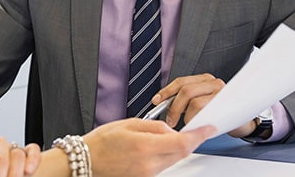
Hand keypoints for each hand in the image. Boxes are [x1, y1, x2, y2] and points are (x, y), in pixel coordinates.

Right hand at [82, 118, 215, 176]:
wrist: (85, 162)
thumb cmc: (101, 143)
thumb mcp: (128, 124)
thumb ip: (154, 126)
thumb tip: (171, 130)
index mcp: (144, 147)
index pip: (182, 143)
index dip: (199, 135)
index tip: (209, 128)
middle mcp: (148, 165)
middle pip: (181, 153)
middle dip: (189, 141)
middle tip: (192, 129)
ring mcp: (147, 175)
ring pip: (173, 160)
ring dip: (175, 149)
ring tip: (160, 138)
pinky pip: (162, 167)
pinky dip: (164, 156)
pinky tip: (153, 149)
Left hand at [153, 74, 255, 137]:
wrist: (243, 124)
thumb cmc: (220, 114)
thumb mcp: (202, 103)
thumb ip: (186, 100)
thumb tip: (164, 103)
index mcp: (205, 79)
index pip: (181, 81)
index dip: (166, 91)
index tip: (156, 101)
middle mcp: (213, 82)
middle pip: (185, 90)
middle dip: (173, 107)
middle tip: (171, 120)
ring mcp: (220, 92)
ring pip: (193, 101)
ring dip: (186, 116)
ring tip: (190, 123)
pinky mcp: (225, 103)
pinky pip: (203, 110)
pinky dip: (195, 119)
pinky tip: (198, 124)